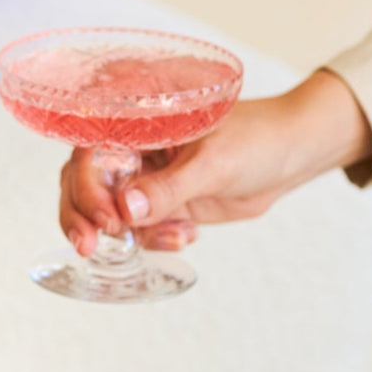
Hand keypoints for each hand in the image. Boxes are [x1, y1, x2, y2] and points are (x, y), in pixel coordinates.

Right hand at [59, 70, 371, 253]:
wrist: (289, 156)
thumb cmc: (258, 138)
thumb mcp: (214, 163)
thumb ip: (168, 189)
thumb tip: (125, 210)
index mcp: (137, 123)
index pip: (89, 155)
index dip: (87, 189)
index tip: (108, 220)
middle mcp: (132, 150)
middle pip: (81, 186)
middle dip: (84, 219)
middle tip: (90, 247)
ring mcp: (143, 180)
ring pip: (105, 214)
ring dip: (131, 236)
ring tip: (177, 236)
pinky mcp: (158, 205)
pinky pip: (138, 231)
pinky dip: (156, 241)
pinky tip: (188, 234)